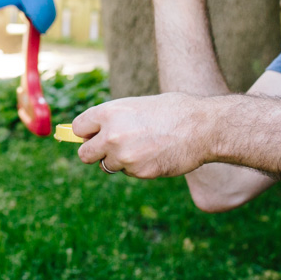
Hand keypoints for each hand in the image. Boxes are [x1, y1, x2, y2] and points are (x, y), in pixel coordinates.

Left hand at [72, 93, 209, 177]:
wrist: (201, 127)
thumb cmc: (172, 111)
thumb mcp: (137, 106)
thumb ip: (114, 119)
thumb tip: (95, 132)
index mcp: (109, 113)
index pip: (78, 128)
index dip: (86, 132)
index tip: (91, 135)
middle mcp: (111, 135)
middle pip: (84, 154)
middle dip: (95, 153)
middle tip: (108, 149)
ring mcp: (124, 156)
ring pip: (107, 165)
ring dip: (119, 161)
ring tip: (142, 147)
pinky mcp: (138, 172)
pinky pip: (128, 173)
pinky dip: (138, 167)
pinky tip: (155, 154)